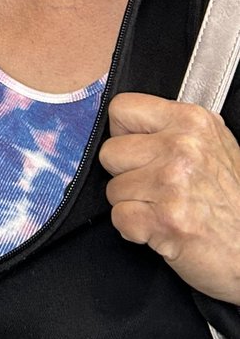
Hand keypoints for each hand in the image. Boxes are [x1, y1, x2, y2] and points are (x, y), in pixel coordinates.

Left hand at [100, 92, 239, 302]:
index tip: (138, 150)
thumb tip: (132, 122)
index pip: (121, 108)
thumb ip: (175, 128)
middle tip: (155, 188)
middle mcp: (182, 147)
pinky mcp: (166, 220)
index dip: (123, 133)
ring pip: (112, 188)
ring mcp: (173, 183)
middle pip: (110, 152)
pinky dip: (134, 230)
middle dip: (126, 174)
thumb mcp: (215, 146)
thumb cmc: (234, 203)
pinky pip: (119, 218)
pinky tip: (160, 229)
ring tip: (163, 209)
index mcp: (191, 121)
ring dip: (132, 204)